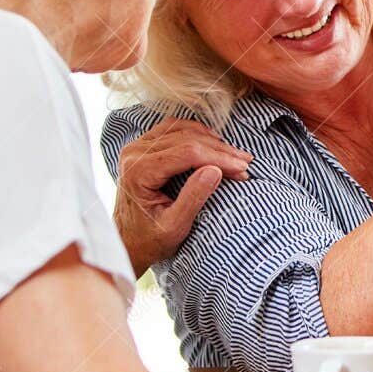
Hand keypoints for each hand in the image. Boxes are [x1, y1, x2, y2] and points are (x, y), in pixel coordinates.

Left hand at [113, 118, 249, 275]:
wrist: (127, 242)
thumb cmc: (149, 239)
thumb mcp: (175, 226)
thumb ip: (193, 197)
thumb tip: (215, 170)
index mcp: (139, 172)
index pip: (187, 153)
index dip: (219, 158)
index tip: (242, 169)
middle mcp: (134, 153)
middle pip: (187, 139)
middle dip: (220, 150)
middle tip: (245, 163)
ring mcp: (137, 147)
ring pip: (182, 129)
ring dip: (211, 140)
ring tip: (233, 156)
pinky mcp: (143, 147)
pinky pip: (174, 129)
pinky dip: (197, 134)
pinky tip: (214, 145)